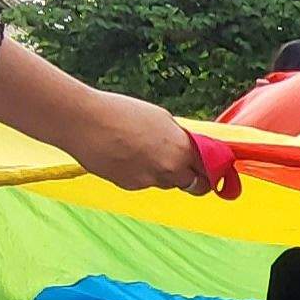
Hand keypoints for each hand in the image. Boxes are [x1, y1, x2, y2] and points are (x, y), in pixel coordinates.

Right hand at [53, 89, 214, 194]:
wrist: (85, 123)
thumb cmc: (121, 113)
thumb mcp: (160, 118)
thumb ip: (178, 137)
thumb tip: (189, 146)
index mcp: (181, 148)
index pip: (210, 169)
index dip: (214, 170)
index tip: (214, 170)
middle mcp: (169, 169)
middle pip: (194, 185)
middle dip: (194, 179)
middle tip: (188, 169)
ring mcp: (149, 181)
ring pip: (167, 183)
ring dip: (165, 174)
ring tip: (145, 152)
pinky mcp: (130, 186)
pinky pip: (145, 183)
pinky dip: (141, 174)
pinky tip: (127, 156)